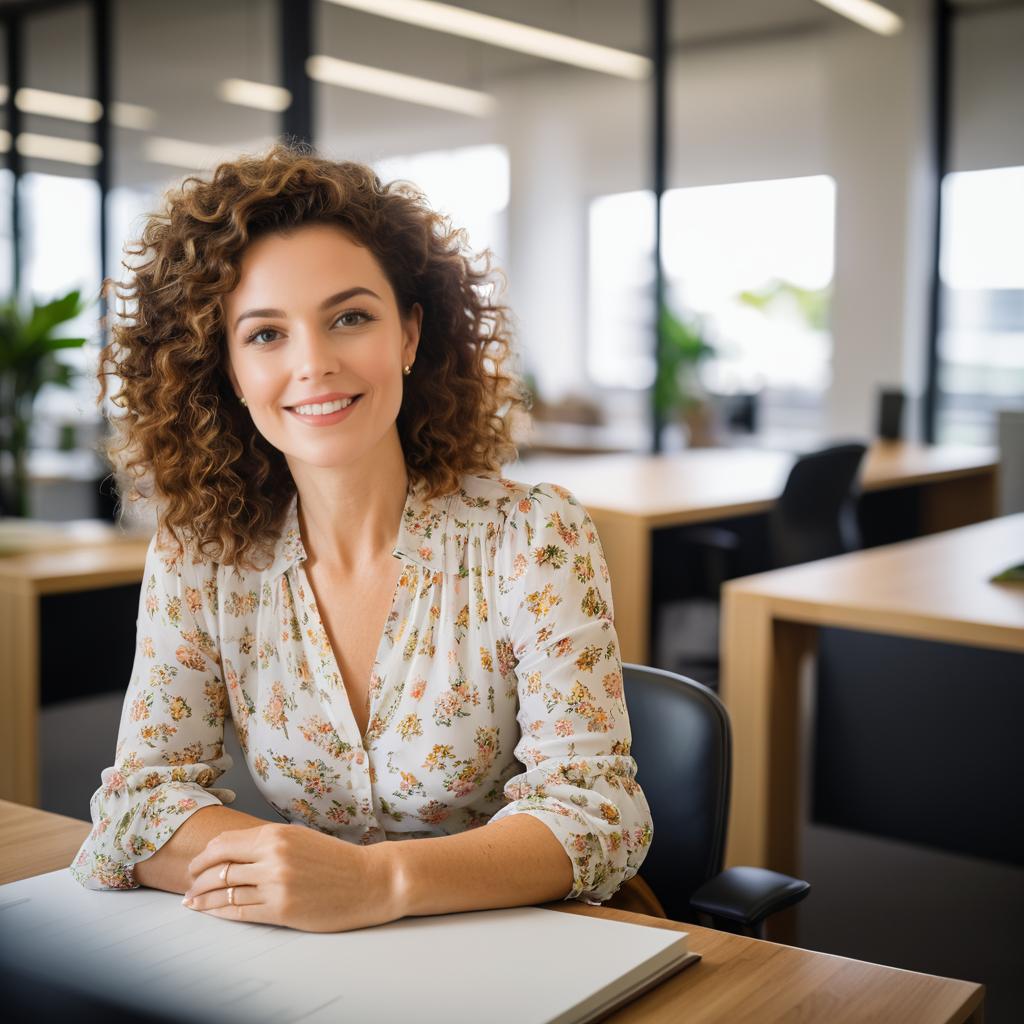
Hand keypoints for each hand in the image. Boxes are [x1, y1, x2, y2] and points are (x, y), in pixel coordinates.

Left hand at [183, 823, 399, 931]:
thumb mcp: (300, 839)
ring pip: (225, 890)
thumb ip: (268, 843)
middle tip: (188, 883)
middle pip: (219, 866)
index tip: (196, 863)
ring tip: (191, 901)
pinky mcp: (282, 909)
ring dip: (202, 897)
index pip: (225, 843)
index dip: (204, 854)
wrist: (371, 880)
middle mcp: (273, 857)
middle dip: (197, 877)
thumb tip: (232, 852)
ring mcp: (276, 884)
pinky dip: (219, 912)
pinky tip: (209, 912)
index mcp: (277, 834)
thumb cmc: (338, 860)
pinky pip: (240, 911)